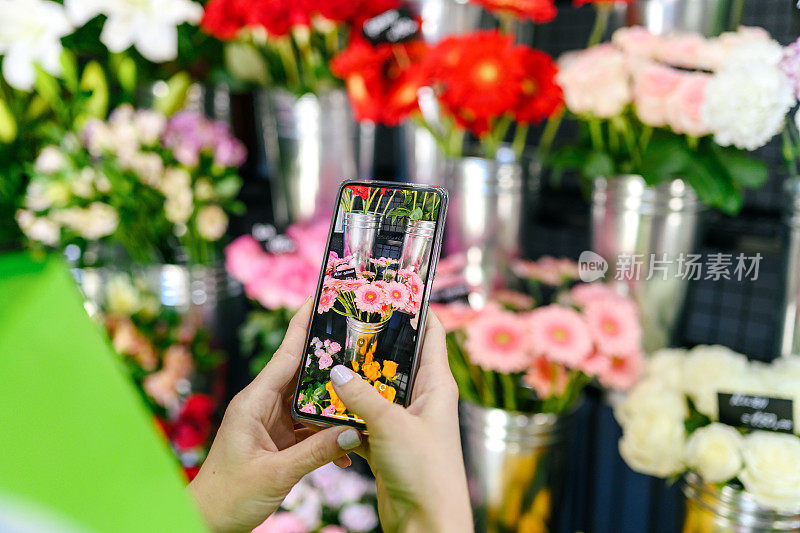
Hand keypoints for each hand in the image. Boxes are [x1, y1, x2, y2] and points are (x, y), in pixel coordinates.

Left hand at [189, 298, 361, 532]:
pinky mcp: (278, 439)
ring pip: (309, 398)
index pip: (286, 355)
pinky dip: (329, 431)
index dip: (304, 325)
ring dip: (334, 398)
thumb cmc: (229, 496)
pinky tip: (350, 444)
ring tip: (365, 387)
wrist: (208, 522)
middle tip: (359, 335)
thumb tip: (355, 432)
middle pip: (301, 371)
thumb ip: (317, 452)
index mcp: (254, 401)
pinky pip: (310, 425)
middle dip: (329, 355)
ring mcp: (271, 421)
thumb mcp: (276, 474)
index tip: (321, 297)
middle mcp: (263, 404)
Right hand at [330, 312, 472, 532]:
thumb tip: (336, 370)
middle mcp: (422, 397)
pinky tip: (324, 398)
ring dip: (356, 376)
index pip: (431, 333)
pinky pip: (364, 416)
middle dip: (374, 340)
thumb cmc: (424, 471)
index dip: (415, 308)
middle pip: (398, 357)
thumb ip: (361, 396)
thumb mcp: (390, 425)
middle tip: (345, 319)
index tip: (392, 286)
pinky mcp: (387, 441)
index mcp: (437, 384)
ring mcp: (404, 419)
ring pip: (377, 387)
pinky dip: (347, 408)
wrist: (427, 524)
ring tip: (328, 352)